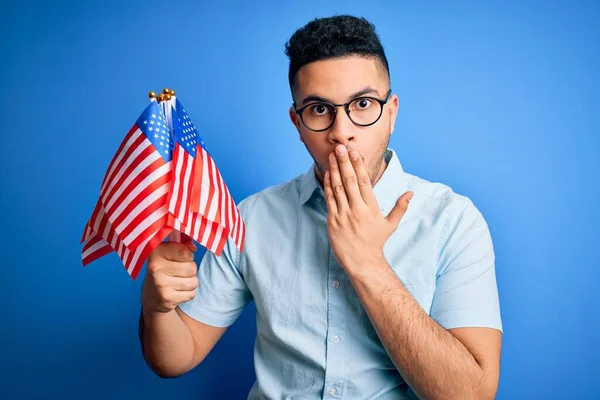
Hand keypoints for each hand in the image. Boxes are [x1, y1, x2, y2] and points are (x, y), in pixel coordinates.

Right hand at [141, 240, 198, 313]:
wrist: (152, 298)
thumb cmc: (164, 271)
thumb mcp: (167, 254)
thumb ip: (182, 246)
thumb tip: (193, 247)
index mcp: (155, 252)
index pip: (186, 252)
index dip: (188, 255)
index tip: (180, 258)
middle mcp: (156, 268)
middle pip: (192, 267)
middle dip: (190, 270)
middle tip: (178, 273)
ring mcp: (161, 284)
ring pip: (194, 281)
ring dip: (190, 282)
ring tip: (178, 282)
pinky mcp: (167, 298)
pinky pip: (192, 294)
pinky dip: (188, 293)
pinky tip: (177, 292)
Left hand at [324, 145, 412, 271]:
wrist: (362, 261)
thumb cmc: (376, 242)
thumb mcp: (391, 225)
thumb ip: (400, 207)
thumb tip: (411, 193)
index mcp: (371, 207)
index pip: (364, 181)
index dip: (358, 164)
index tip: (354, 151)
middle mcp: (357, 209)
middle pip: (350, 180)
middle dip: (344, 162)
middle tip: (340, 147)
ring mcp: (344, 214)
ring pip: (338, 187)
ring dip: (334, 170)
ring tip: (332, 156)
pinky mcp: (333, 221)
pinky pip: (330, 199)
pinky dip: (328, 185)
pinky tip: (327, 174)